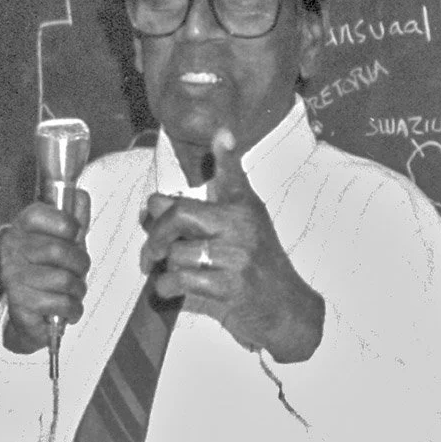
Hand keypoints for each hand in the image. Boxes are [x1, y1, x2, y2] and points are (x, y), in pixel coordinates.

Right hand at [0, 194, 90, 352]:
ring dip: (78, 289)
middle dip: (80, 264)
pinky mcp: (19, 303)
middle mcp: (12, 249)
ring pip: (63, 280)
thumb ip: (75, 218)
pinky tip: (68, 308)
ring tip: (72, 291)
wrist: (33, 314)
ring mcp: (13, 276)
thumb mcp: (66, 241)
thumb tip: (81, 196)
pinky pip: (60, 303)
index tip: (75, 235)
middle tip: (78, 271)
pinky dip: (73, 309)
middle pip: (58, 250)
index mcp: (22, 227)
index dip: (67, 224)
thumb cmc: (51, 272)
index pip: (39, 214)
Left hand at [140, 130, 323, 362]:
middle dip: (157, 233)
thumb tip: (163, 192)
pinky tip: (171, 289)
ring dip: (164, 267)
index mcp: (245, 209)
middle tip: (152, 249)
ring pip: (177, 253)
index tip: (223, 133)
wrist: (288, 308)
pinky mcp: (231, 286)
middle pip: (181, 215)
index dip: (226, 154)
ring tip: (169, 273)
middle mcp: (242, 227)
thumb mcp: (245, 228)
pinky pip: (182, 279)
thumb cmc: (259, 266)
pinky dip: (167, 286)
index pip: (232, 176)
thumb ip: (209, 206)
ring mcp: (238, 257)